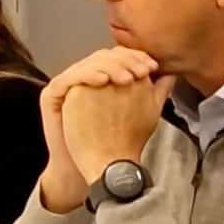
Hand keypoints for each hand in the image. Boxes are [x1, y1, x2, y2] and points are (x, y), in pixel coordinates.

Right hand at [39, 48, 158, 211]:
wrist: (92, 167)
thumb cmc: (114, 142)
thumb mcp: (141, 112)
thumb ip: (154, 92)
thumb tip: (171, 72)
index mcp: (102, 77)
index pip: (117, 57)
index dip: (135, 57)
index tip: (152, 67)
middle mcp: (83, 77)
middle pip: (102, 56)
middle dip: (123, 60)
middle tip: (140, 71)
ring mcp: (67, 85)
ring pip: (87, 63)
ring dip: (108, 67)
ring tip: (124, 78)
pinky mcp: (52, 94)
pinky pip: (69, 77)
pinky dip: (87, 75)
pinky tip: (102, 80)